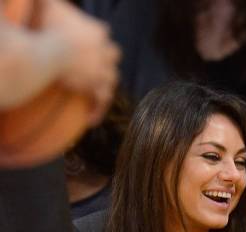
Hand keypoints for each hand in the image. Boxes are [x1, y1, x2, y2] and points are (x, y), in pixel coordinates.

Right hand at [40, 0, 120, 124]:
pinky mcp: (97, 86)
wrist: (49, 49)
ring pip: (111, 79)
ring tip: (95, 94)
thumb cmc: (45, 25)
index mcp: (98, 30)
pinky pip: (101, 100)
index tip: (90, 46)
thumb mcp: (51, 6)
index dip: (98, 40)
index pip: (104, 33)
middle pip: (113, 55)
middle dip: (107, 60)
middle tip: (97, 68)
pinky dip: (97, 109)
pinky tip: (91, 120)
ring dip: (104, 86)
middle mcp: (105, 50)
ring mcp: (103, 69)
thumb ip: (54, 3)